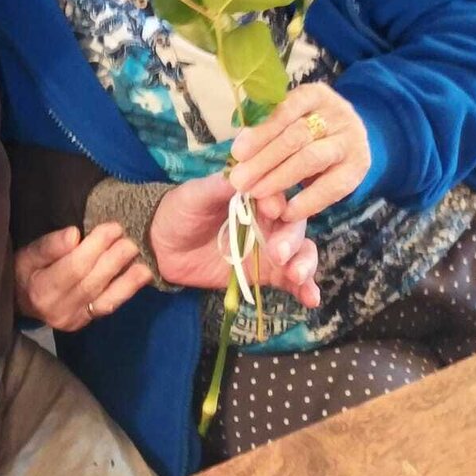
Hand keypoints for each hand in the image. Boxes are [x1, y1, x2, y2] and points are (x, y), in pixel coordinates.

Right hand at [14, 223, 153, 331]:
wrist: (22, 302)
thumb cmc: (25, 271)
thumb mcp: (28, 253)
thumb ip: (50, 245)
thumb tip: (74, 234)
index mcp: (41, 289)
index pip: (73, 268)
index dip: (95, 247)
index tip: (112, 227)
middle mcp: (59, 310)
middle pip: (92, 282)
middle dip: (114, 259)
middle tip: (130, 239)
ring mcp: (74, 320)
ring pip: (105, 299)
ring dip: (128, 280)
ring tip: (143, 262)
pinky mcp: (86, 322)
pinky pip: (109, 306)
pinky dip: (127, 291)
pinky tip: (140, 277)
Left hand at [150, 174, 321, 307]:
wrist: (164, 247)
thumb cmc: (181, 211)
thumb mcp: (195, 195)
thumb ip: (218, 187)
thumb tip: (241, 177)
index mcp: (255, 194)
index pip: (278, 194)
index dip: (278, 203)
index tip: (272, 212)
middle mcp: (269, 220)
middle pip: (294, 226)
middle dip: (292, 240)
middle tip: (278, 254)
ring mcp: (270, 247)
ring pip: (300, 252)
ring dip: (304, 263)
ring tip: (296, 276)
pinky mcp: (266, 273)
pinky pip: (291, 281)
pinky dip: (304, 289)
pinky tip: (311, 299)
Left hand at [229, 83, 370, 222]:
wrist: (346, 138)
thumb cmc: (305, 128)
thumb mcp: (287, 122)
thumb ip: (264, 136)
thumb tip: (239, 161)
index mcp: (314, 95)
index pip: (285, 109)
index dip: (261, 132)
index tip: (238, 153)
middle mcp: (337, 113)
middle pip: (297, 135)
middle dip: (264, 159)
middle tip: (240, 180)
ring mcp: (350, 140)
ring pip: (313, 158)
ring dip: (281, 178)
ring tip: (257, 193)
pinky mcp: (359, 167)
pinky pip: (333, 187)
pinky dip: (309, 201)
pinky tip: (288, 211)